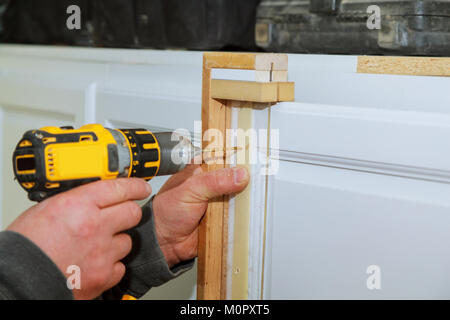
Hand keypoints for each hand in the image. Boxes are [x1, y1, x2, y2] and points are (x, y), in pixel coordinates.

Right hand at [7, 178, 150, 299]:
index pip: (119, 187)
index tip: (141, 187)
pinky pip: (120, 266)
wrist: (18, 281)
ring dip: (116, 241)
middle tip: (119, 215)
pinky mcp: (103, 276)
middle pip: (132, 212)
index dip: (135, 185)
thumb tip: (92, 196)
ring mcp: (101, 253)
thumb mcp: (46, 209)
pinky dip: (111, 264)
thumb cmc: (26, 247)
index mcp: (78, 205)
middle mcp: (94, 227)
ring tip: (97, 245)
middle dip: (128, 212)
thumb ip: (74, 201)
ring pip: (127, 241)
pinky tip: (96, 262)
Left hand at [153, 165, 249, 267]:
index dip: (241, 158)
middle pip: (238, 178)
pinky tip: (251, 213)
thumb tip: (240, 174)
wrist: (165, 241)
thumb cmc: (167, 211)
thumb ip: (215, 181)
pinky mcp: (225, 219)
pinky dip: (245, 216)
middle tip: (260, 180)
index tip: (256, 159)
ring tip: (258, 197)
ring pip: (241, 197)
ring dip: (248, 199)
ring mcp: (220, 202)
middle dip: (249, 180)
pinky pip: (239, 216)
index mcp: (204, 170)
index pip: (227, 158)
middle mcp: (214, 185)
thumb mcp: (191, 189)